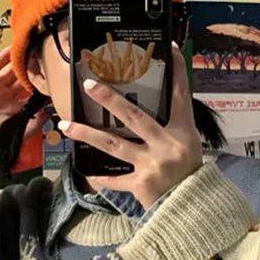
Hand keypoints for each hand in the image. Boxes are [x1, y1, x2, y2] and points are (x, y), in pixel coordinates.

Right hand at [0, 45, 49, 153]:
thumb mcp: (19, 131)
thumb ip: (36, 122)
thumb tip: (50, 112)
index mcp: (16, 108)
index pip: (32, 93)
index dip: (41, 85)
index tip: (52, 78)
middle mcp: (7, 95)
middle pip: (23, 78)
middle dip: (33, 70)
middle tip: (44, 60)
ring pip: (11, 70)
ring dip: (20, 61)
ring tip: (31, 50)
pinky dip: (4, 56)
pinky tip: (13, 48)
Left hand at [57, 42, 202, 208]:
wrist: (193, 210)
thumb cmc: (190, 175)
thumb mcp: (190, 147)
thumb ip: (171, 129)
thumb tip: (146, 112)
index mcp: (183, 133)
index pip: (180, 96)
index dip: (177, 72)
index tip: (169, 49)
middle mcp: (166, 145)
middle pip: (134, 116)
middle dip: (110, 99)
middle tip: (89, 84)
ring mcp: (151, 164)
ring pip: (114, 144)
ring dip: (88, 134)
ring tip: (66, 124)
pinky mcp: (140, 184)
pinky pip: (116, 179)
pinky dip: (103, 178)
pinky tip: (90, 174)